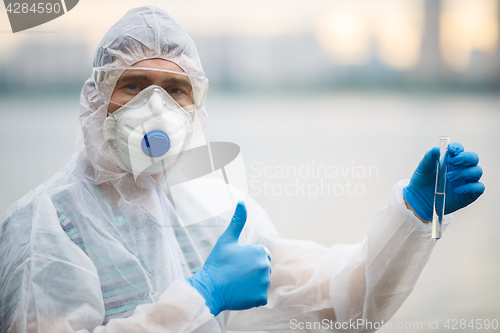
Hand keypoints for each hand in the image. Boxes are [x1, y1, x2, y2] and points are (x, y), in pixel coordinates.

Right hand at [186, 201, 270, 315]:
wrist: (209, 289)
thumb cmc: (217, 263)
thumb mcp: (226, 240)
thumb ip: (237, 221)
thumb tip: (242, 202)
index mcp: (260, 251)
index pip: (260, 254)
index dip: (248, 258)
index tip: (236, 263)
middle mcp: (265, 266)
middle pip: (262, 268)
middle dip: (252, 270)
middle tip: (235, 273)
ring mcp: (264, 283)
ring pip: (261, 282)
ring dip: (252, 283)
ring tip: (237, 282)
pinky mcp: (261, 297)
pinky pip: (260, 296)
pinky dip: (252, 295)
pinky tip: (240, 292)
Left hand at [403, 142, 484, 221]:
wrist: (419, 201)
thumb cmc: (422, 183)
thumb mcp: (422, 169)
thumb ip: (429, 158)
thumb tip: (436, 148)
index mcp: (451, 160)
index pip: (460, 149)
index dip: (457, 148)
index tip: (451, 150)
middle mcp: (462, 168)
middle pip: (473, 158)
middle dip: (465, 158)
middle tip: (451, 162)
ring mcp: (467, 181)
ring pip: (477, 171)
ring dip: (464, 173)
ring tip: (448, 179)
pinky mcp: (470, 193)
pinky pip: (479, 187)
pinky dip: (470, 188)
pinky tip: (456, 191)